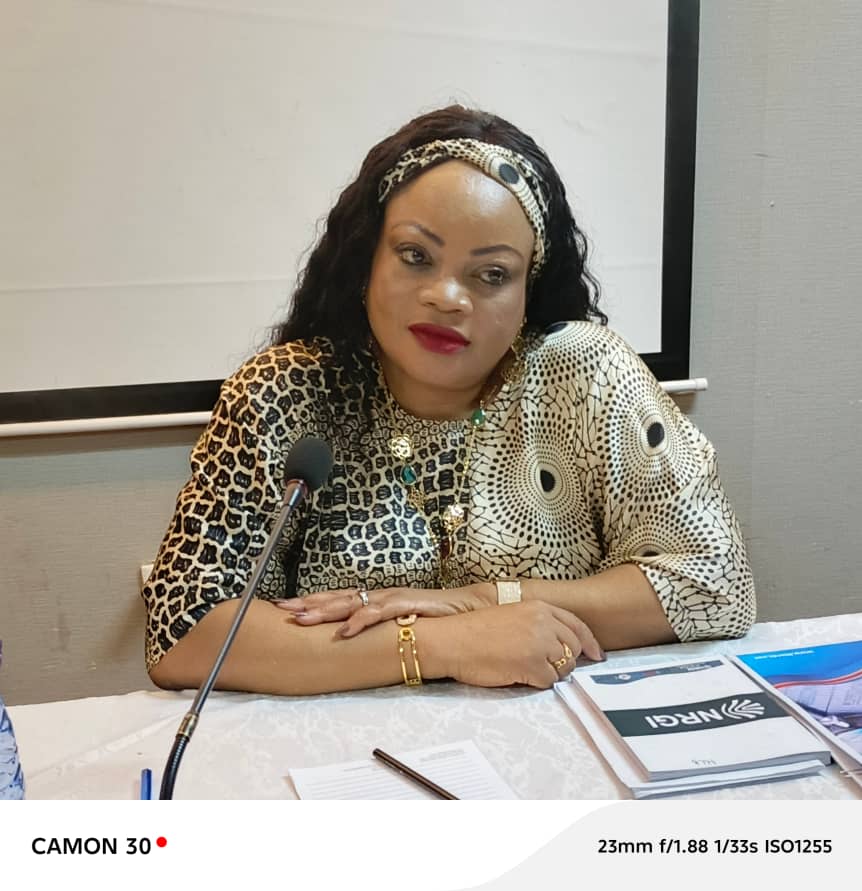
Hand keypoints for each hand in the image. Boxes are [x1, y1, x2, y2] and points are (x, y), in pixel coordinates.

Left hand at [272, 583, 496, 636]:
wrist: (474, 608)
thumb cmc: (439, 620)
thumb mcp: (404, 629)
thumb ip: (383, 633)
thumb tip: (357, 647)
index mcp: (378, 602)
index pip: (339, 600)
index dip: (313, 603)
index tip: (285, 610)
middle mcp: (382, 596)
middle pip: (338, 598)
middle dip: (308, 603)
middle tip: (282, 609)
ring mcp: (395, 598)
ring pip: (353, 602)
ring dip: (326, 610)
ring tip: (303, 619)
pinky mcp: (411, 604)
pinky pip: (381, 611)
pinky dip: (361, 619)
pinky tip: (345, 628)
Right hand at [429, 601, 602, 688]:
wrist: (451, 640)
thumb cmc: (473, 630)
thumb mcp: (511, 614)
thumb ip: (538, 623)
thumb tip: (559, 643)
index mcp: (539, 608)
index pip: (576, 625)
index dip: (589, 642)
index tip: (595, 653)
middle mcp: (544, 623)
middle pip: (573, 648)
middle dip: (566, 661)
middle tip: (547, 668)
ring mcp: (540, 645)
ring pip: (564, 667)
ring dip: (549, 672)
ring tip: (524, 668)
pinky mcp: (533, 666)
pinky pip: (548, 682)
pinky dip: (536, 682)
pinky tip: (517, 674)